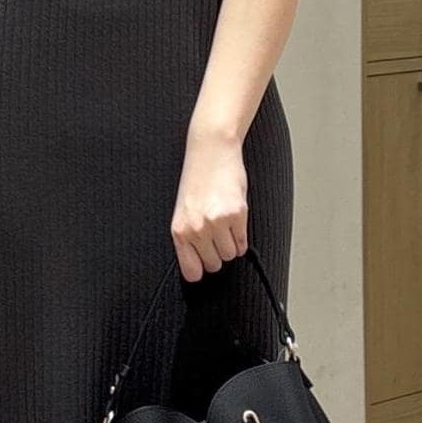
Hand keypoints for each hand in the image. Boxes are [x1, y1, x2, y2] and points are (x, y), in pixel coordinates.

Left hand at [170, 131, 247, 281]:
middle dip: (218, 254)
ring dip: (231, 245)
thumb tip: (200, 264)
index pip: (191, 271)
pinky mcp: (236, 215)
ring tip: (225, 226)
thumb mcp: (184, 211)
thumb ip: (189, 237)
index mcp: (179, 231)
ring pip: (230, 256)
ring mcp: (217, 223)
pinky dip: (241, 237)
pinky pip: (243, 243)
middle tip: (217, 236)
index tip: (205, 264)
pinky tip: (235, 221)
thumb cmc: (198, 179)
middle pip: (214, 265)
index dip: (201, 269)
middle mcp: (196, 229)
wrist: (211, 151)